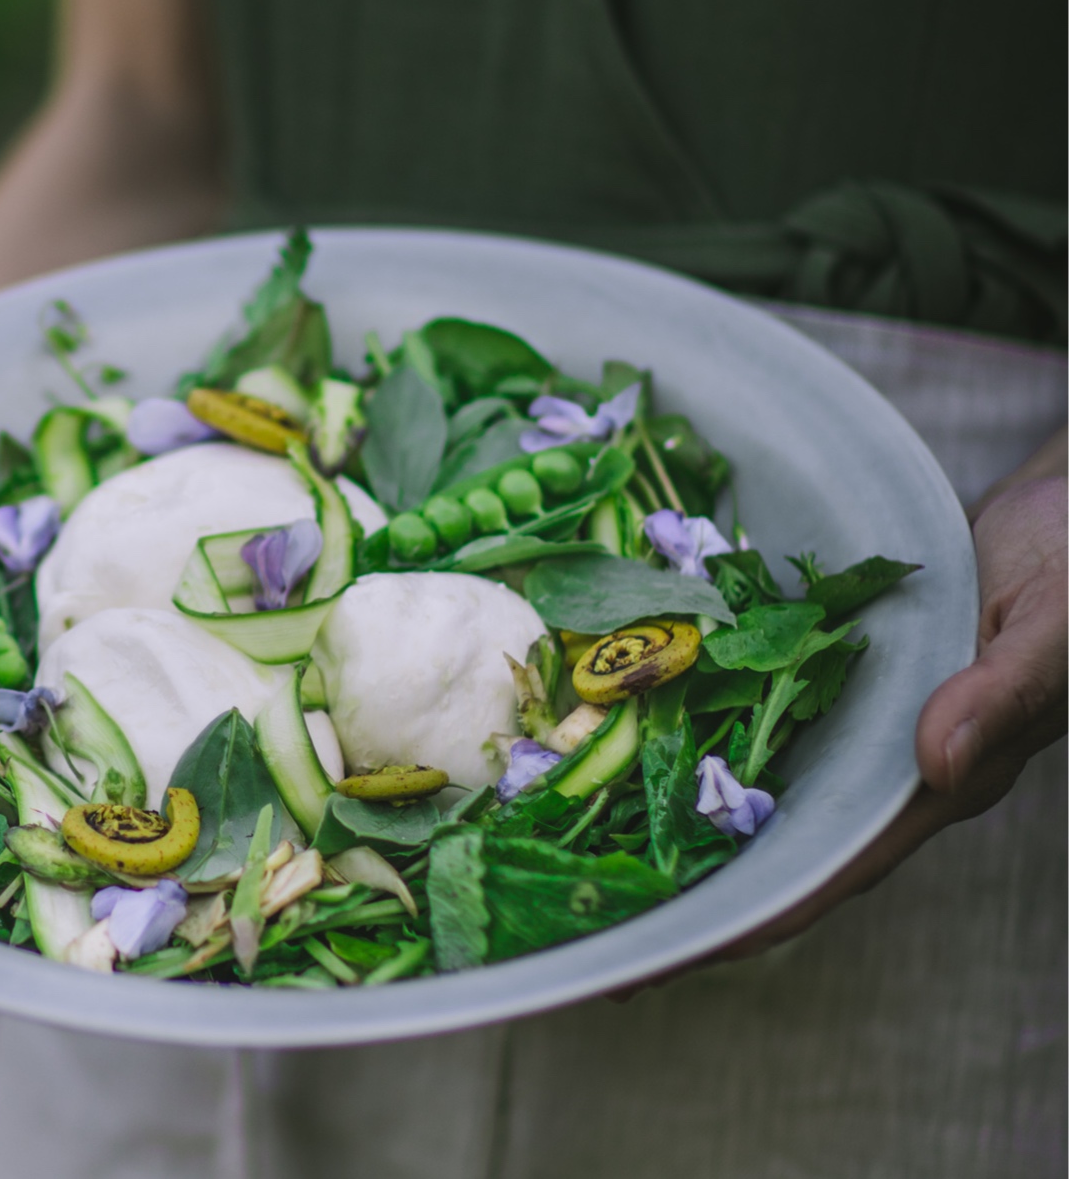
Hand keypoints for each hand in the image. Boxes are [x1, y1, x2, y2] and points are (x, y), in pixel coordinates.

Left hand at [617, 471, 1066, 994]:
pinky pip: (743, 709)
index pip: (819, 875)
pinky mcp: (826, 674)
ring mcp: (848, 725)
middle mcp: (878, 769)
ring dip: (663, 812)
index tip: (654, 959)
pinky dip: (684, 726)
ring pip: (743, 785)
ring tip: (566, 841)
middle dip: (676, 888)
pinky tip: (615, 727)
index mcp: (935, 785)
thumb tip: (935, 761)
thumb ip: (1003, 693)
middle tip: (576, 922)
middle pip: (761, 848)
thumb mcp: (1057, 627)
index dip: (736, 923)